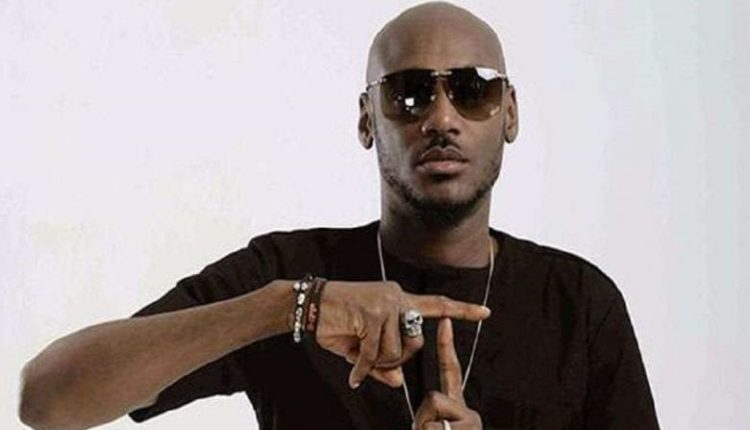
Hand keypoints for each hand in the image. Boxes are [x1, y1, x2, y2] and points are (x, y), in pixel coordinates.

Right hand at [314, 280, 490, 388]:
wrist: (309, 305)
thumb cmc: (335, 323)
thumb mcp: (362, 348)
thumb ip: (382, 364)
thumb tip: (397, 381)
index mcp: (398, 298)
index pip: (436, 304)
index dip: (462, 310)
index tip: (486, 312)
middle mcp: (396, 296)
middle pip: (415, 342)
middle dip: (398, 360)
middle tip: (375, 364)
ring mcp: (385, 303)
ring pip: (396, 350)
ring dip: (378, 364)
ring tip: (360, 360)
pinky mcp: (372, 312)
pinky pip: (376, 353)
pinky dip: (364, 368)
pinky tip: (354, 373)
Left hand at [413, 318, 482, 429]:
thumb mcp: (430, 426)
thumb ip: (428, 409)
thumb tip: (421, 397)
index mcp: (458, 407)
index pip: (450, 369)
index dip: (446, 344)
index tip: (446, 320)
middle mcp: (470, 413)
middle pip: (433, 397)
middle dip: (424, 418)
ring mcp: (472, 421)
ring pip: (432, 412)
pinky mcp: (470, 427)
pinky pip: (432, 426)